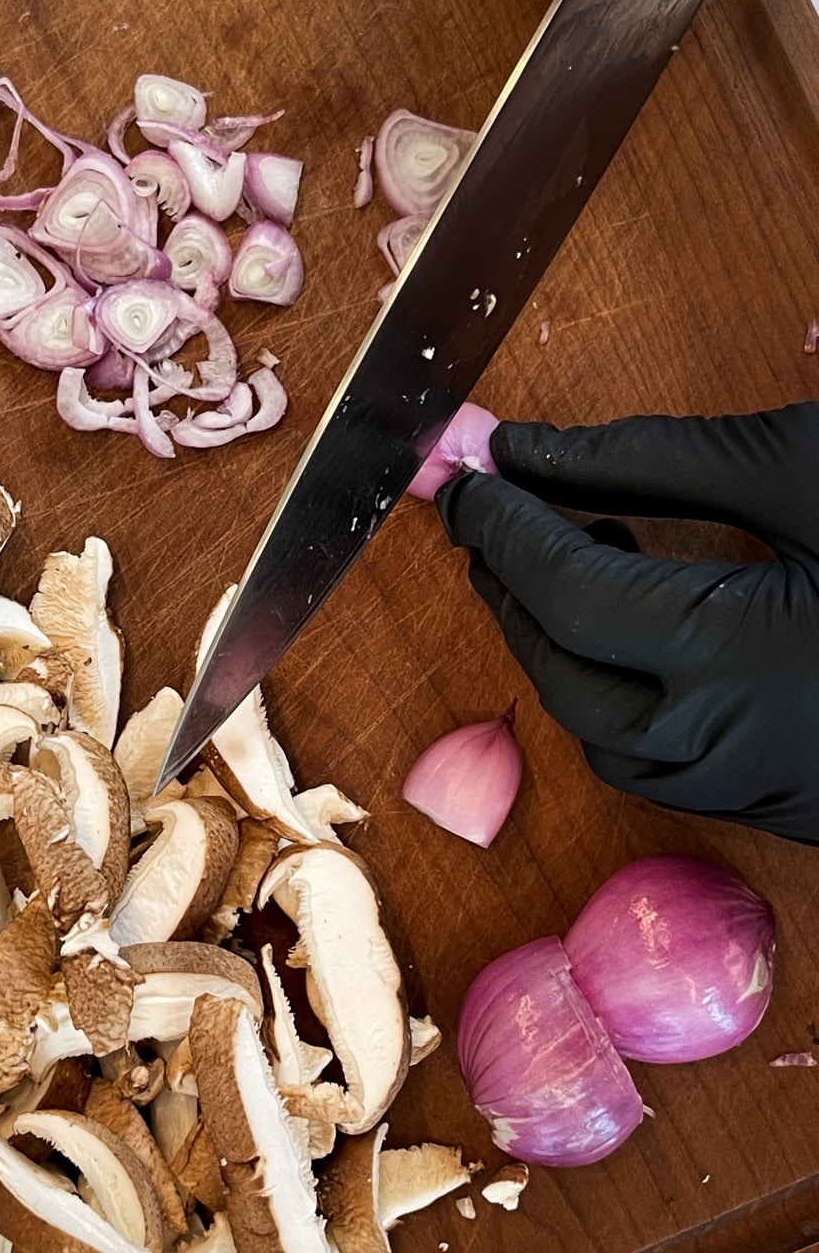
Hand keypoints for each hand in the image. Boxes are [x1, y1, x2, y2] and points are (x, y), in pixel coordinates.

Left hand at [434, 405, 818, 842]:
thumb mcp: (808, 473)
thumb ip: (653, 460)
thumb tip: (531, 448)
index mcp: (734, 655)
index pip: (563, 592)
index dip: (501, 530)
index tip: (466, 482)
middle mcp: (725, 745)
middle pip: (561, 673)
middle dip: (513, 592)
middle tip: (499, 516)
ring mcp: (753, 789)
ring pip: (598, 733)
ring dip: (560, 649)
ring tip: (570, 558)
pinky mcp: (777, 805)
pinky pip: (653, 761)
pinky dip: (616, 694)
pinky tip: (637, 631)